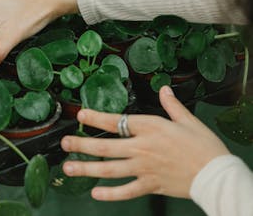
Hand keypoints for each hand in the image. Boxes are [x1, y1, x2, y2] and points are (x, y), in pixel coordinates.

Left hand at [60, 86, 229, 200]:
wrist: (217, 174)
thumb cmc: (204, 146)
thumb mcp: (188, 120)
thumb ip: (172, 105)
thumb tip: (164, 89)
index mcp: (151, 128)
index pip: (116, 121)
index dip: (96, 118)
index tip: (80, 115)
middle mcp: (143, 148)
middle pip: (106, 147)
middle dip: (82, 145)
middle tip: (64, 144)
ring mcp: (144, 168)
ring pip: (110, 169)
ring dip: (87, 169)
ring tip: (69, 168)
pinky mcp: (151, 185)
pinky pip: (126, 191)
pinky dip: (110, 194)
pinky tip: (95, 193)